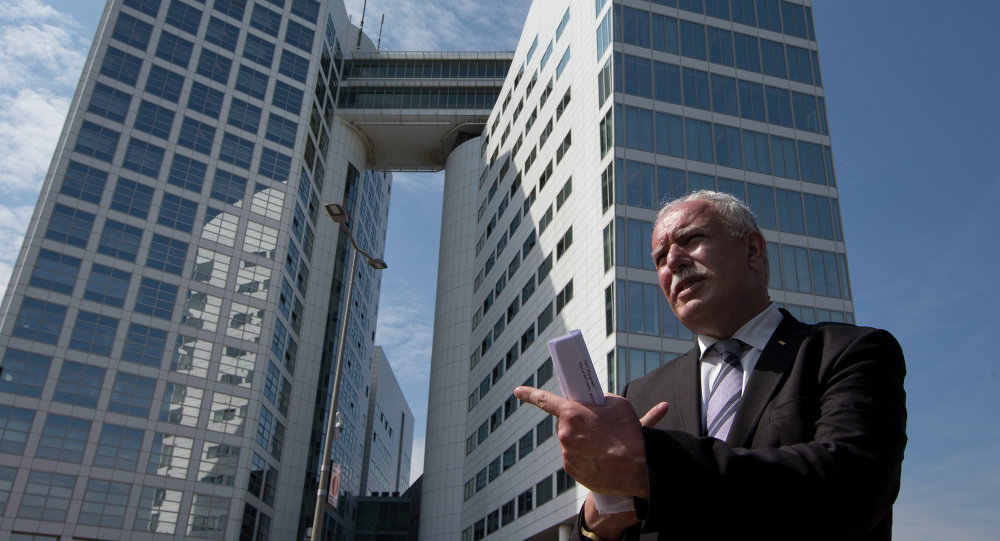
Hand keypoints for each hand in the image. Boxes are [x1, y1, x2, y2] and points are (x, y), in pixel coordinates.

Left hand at [513, 387, 667, 497]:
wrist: (637, 470)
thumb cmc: (628, 435)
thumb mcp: (619, 405)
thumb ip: (602, 400)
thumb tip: (596, 404)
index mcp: (572, 414)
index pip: (545, 400)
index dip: (530, 394)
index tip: (518, 391)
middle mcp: (564, 434)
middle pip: (566, 423)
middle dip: (577, 423)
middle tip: (597, 427)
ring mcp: (566, 454)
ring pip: (571, 442)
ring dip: (582, 441)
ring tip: (604, 445)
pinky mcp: (571, 470)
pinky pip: (575, 458)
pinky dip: (585, 457)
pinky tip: (601, 458)